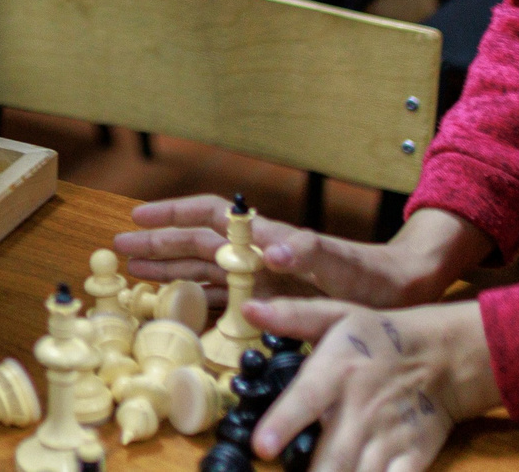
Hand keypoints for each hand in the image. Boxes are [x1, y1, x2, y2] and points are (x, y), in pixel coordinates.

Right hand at [116, 202, 492, 308]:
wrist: (399, 295)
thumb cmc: (372, 277)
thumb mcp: (342, 264)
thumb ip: (306, 251)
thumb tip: (268, 247)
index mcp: (267, 239)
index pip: (210, 218)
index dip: (173, 215)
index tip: (137, 216)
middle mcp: (257, 255)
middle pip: (196, 243)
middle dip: (157, 243)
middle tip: (118, 249)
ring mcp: (260, 279)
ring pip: (202, 270)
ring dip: (168, 269)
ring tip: (132, 271)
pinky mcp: (270, 302)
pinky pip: (221, 298)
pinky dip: (193, 299)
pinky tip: (174, 303)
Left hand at [246, 297, 500, 471]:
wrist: (443, 356)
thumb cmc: (378, 337)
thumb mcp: (336, 315)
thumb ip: (292, 316)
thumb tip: (248, 309)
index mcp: (337, 371)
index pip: (307, 399)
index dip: (283, 424)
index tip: (261, 448)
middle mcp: (361, 410)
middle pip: (332, 458)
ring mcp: (388, 438)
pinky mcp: (412, 458)